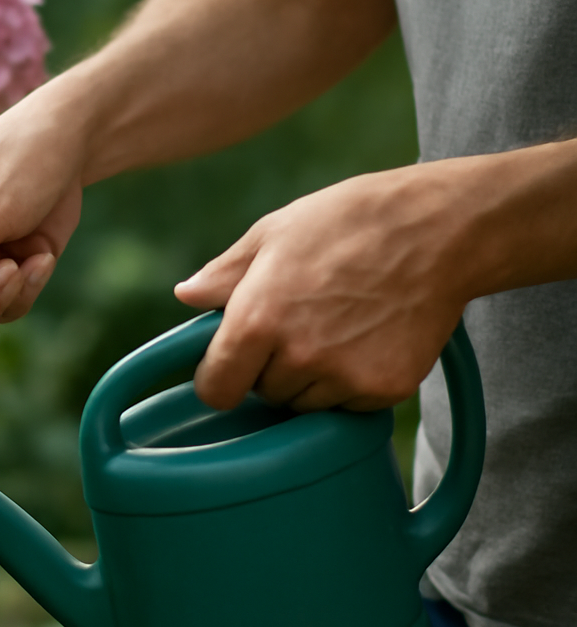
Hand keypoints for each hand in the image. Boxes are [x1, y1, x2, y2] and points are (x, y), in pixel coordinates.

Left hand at [174, 164, 473, 411]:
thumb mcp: (274, 233)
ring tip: (336, 326)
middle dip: (270, 369)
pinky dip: (352, 382)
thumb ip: (225, 273)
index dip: (219, 379)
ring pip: (306, 402)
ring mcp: (345, 377)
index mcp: (257, 319)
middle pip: (264, 395)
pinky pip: (349, 405)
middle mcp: (298, 357)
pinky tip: (367, 338)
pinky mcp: (386, 389)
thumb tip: (186, 294)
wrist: (439, 230)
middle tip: (299, 324)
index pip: (216, 389)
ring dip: (310, 379)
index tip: (230, 366)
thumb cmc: (349, 222)